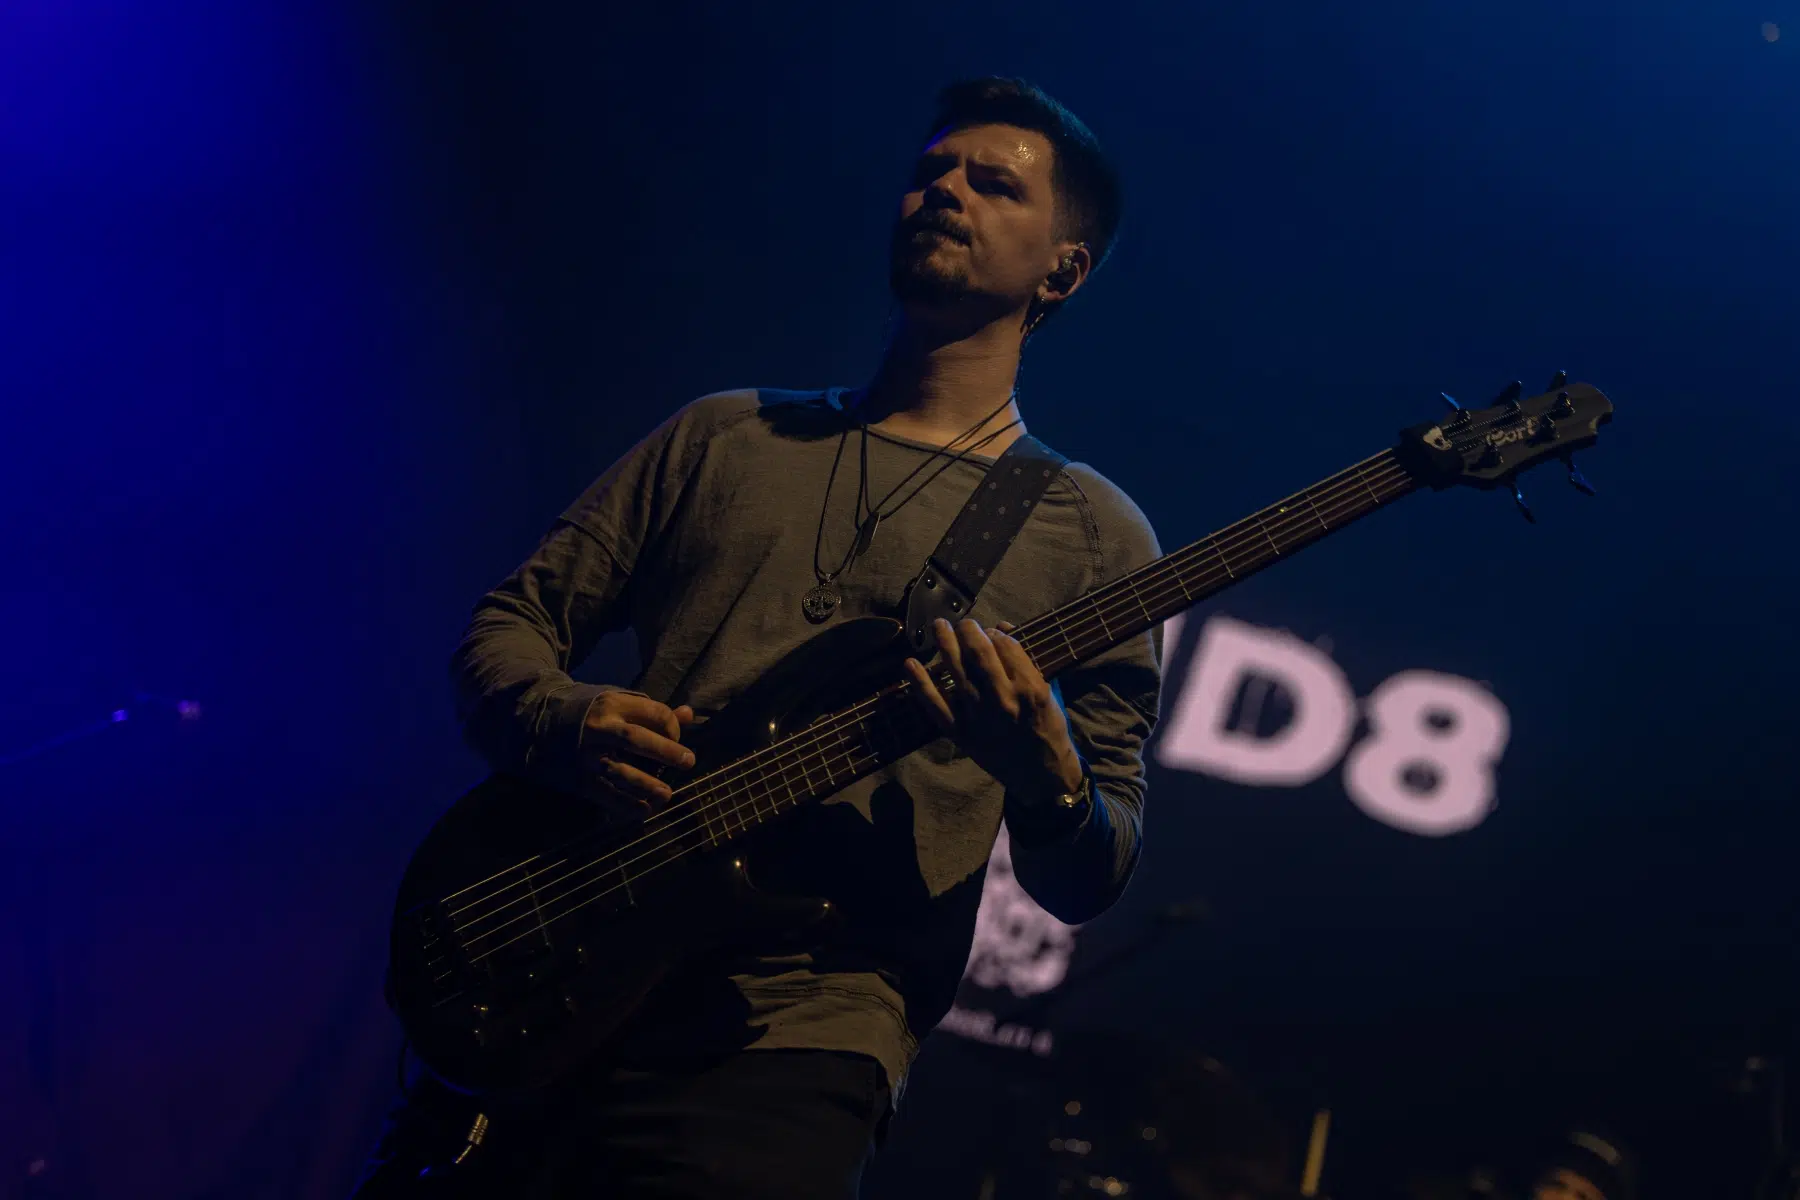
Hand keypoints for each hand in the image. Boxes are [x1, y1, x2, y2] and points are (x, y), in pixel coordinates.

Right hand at [581, 691, 697, 817]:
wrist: (536, 723)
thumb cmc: (586, 710)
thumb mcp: (615, 701)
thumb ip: (651, 711)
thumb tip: (689, 715)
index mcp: (612, 704)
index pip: (652, 714)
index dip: (671, 727)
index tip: (676, 738)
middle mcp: (599, 729)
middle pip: (637, 740)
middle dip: (667, 752)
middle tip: (688, 762)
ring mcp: (587, 755)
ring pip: (621, 771)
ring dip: (648, 784)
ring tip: (667, 794)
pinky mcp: (579, 778)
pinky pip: (606, 795)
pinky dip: (627, 806)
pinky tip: (645, 810)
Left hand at [903, 619, 1083, 799]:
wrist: (1042, 776)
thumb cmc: (1049, 729)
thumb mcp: (1048, 692)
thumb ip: (1027, 660)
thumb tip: (1002, 628)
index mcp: (1029, 687)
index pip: (1005, 646)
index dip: (994, 633)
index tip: (989, 631)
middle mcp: (1003, 700)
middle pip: (978, 653)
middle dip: (967, 630)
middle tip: (962, 623)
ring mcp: (979, 717)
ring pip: (956, 672)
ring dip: (944, 644)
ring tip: (938, 626)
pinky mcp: (962, 733)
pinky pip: (935, 705)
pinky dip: (920, 684)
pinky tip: (910, 664)